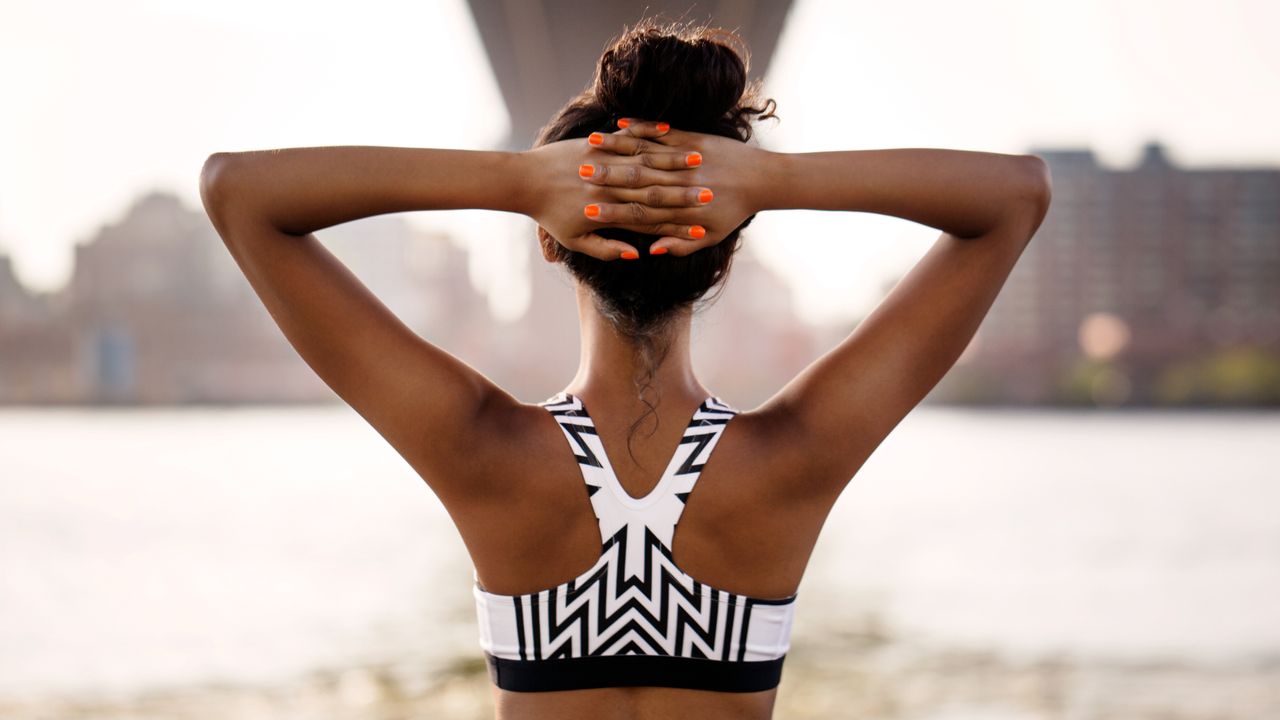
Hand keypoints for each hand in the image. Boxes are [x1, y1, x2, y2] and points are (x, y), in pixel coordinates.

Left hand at [520, 121, 707, 260]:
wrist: (526, 182)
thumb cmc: (551, 216)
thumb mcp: (576, 240)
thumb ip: (607, 249)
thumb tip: (639, 253)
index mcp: (608, 210)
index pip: (650, 214)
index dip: (676, 216)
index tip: (700, 217)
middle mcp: (609, 185)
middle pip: (653, 186)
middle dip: (684, 187)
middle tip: (711, 187)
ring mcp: (603, 161)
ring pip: (644, 159)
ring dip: (673, 158)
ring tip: (698, 157)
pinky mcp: (596, 143)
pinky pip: (628, 137)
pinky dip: (647, 133)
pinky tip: (668, 130)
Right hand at [581, 118, 767, 255]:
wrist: (762, 179)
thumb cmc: (734, 211)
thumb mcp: (710, 236)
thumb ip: (679, 245)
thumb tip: (647, 252)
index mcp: (682, 211)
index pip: (639, 214)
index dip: (612, 214)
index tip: (587, 212)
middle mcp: (680, 184)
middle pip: (635, 182)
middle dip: (605, 178)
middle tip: (578, 177)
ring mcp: (685, 158)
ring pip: (644, 154)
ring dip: (616, 149)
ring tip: (590, 146)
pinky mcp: (692, 138)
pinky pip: (661, 132)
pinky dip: (640, 128)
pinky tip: (618, 124)